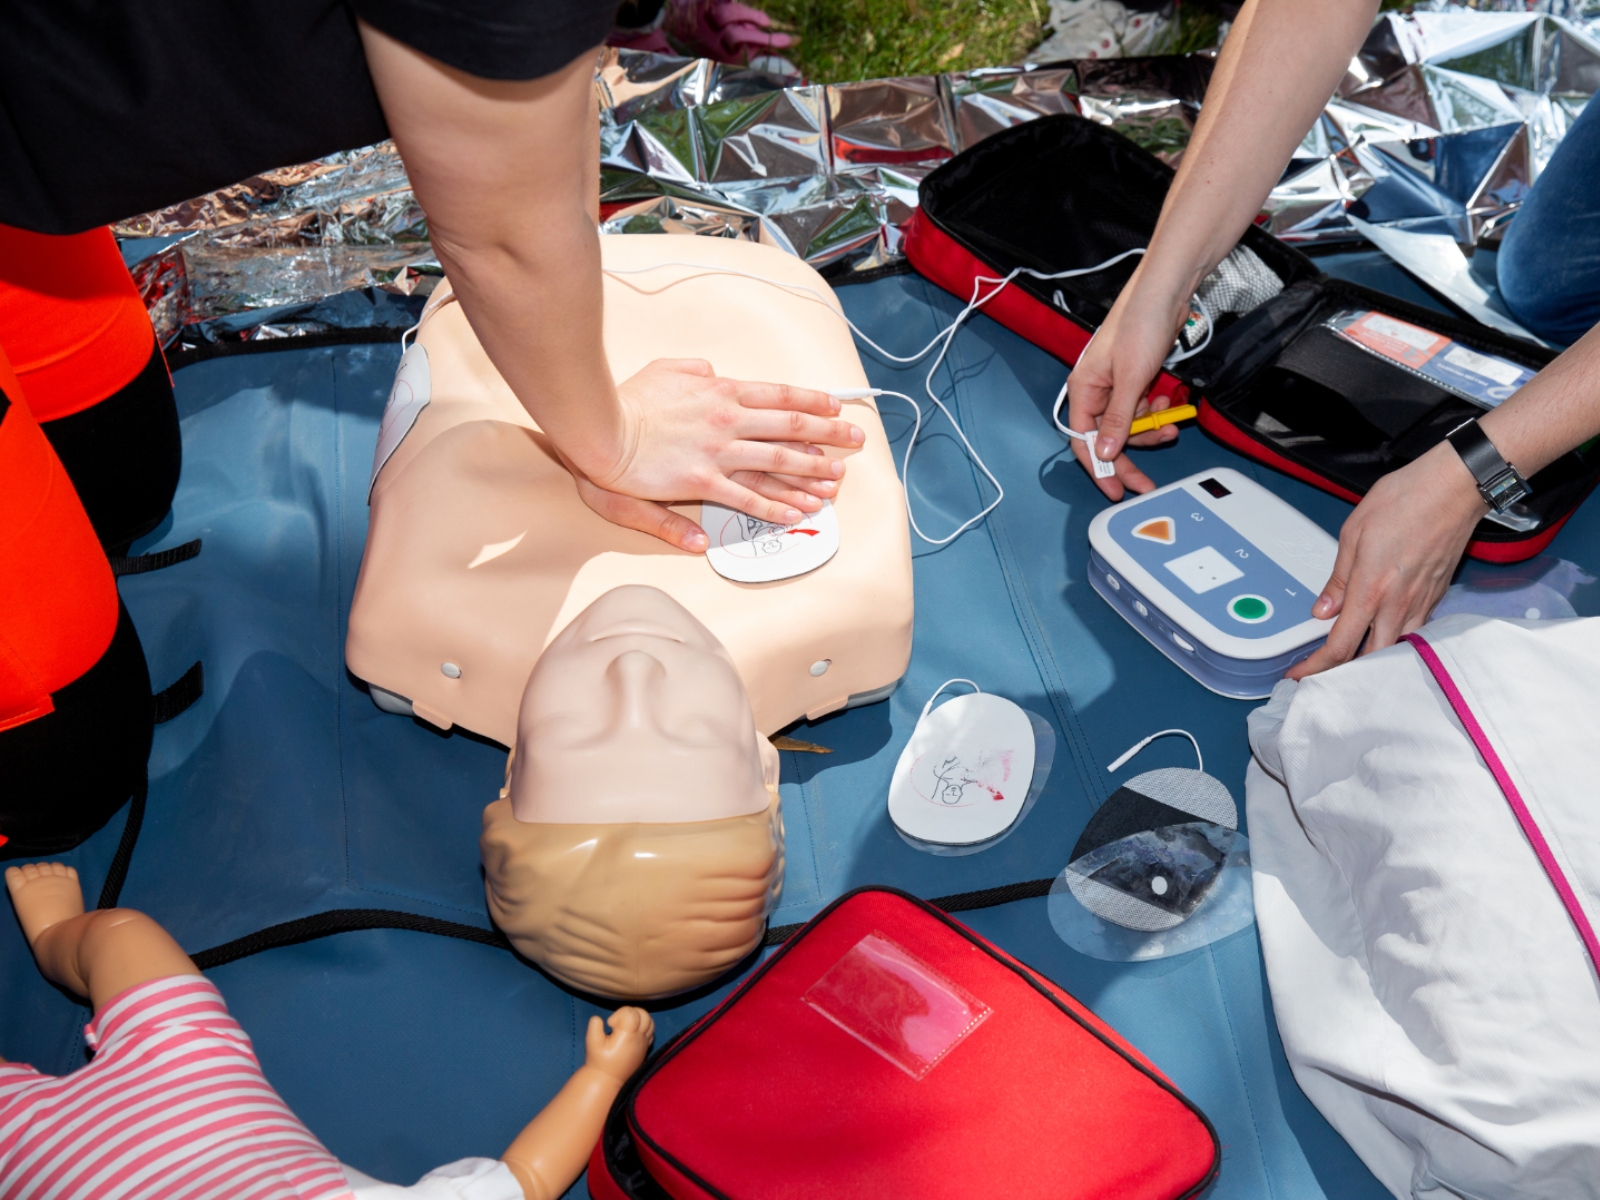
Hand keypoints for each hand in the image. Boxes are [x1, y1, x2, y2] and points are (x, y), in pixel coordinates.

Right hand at [571, 359, 861, 551]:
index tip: (836, 407)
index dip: (812, 402)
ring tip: (836, 482)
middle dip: (829, 435)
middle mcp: (728, 420)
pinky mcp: (702, 482)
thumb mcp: (665, 369)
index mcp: (721, 391)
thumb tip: (712, 368)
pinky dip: (776, 505)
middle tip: (855, 441)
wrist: (601, 429)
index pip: (779, 396)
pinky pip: (748, 497)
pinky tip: (796, 511)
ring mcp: (718, 452)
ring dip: (811, 474)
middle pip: (789, 428)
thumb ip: (695, 368)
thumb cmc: (630, 400)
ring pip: (777, 463)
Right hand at [584, 1006, 655, 1083]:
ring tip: (625, 1026)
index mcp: (628, 1036)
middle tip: (619, 1022)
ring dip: (638, 1019)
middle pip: (644, 1014)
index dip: (619, 1013)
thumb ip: (594, 1027)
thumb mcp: (591, 1043)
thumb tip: (598, 1018)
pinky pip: (651, 1032)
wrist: (608, 1079)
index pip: (632, 1013)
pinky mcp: (645, 1048)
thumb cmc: (600, 1061)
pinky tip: (631, 1033)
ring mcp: (644, 1043)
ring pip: (650, 1022)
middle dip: (630, 1013)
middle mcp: (639, 1038)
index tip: (610, 1024)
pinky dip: (643, 1028)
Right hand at [1065, 284, 1185, 500]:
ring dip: (1150, 429)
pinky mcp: (1134, 380)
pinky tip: (1168, 402)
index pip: (1084, 441)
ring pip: (1128, 426)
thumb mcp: (1131, 378)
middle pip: (1108, 439)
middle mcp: (1095, 392)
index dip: (1099, 469)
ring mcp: (1115, 387)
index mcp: (1083, 390)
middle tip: (1147, 482)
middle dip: (1131, 455)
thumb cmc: (1140, 325)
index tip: (1115, 491)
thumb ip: (1119, 418)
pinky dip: (1156, 412)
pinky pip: (1141, 409)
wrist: (1166, 293)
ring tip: (1170, 422)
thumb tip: (1107, 453)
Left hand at [1286, 442, 1486, 679]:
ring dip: (1373, 660)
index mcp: (1371, 590)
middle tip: (1323, 674)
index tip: (1299, 674)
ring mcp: (1422, 602)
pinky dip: (1396, 642)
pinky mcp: (1437, 596)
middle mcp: (1399, 604)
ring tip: (1351, 660)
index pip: (1340, 646)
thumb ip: (1338, 578)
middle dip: (1344, 673)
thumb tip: (1323, 610)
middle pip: (1371, 659)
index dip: (1316, 667)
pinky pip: (1415, 632)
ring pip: (1396, 649)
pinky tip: (1384, 635)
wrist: (1455, 488)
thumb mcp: (1354, 533)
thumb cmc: (1406, 500)